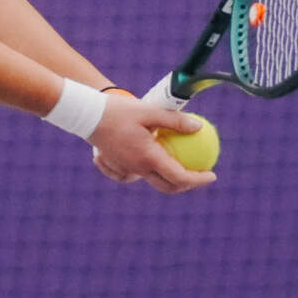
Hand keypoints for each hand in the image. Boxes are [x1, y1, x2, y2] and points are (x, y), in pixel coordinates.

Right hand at [89, 91, 215, 194]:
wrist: (85, 114)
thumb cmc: (118, 110)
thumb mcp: (149, 111)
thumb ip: (174, 121)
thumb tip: (198, 127)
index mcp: (148, 158)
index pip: (179, 177)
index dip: (199, 179)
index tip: (212, 175)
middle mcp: (137, 168)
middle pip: (167, 187)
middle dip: (186, 185)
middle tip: (199, 174)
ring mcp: (125, 169)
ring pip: (151, 181)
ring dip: (167, 178)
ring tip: (178, 166)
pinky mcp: (115, 165)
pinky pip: (134, 176)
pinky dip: (147, 173)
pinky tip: (150, 162)